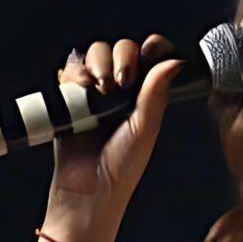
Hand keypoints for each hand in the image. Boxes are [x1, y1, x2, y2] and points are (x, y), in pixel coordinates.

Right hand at [46, 34, 182, 241]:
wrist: (86, 192)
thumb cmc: (121, 169)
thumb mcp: (145, 129)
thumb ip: (155, 93)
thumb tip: (173, 61)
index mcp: (145, 97)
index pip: (150, 57)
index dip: (150, 49)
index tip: (149, 54)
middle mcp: (120, 91)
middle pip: (121, 49)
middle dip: (121, 56)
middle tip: (121, 81)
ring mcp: (94, 94)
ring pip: (95, 54)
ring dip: (98, 62)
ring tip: (100, 88)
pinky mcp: (68, 99)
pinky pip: (70, 71)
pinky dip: (74, 73)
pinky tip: (82, 89)